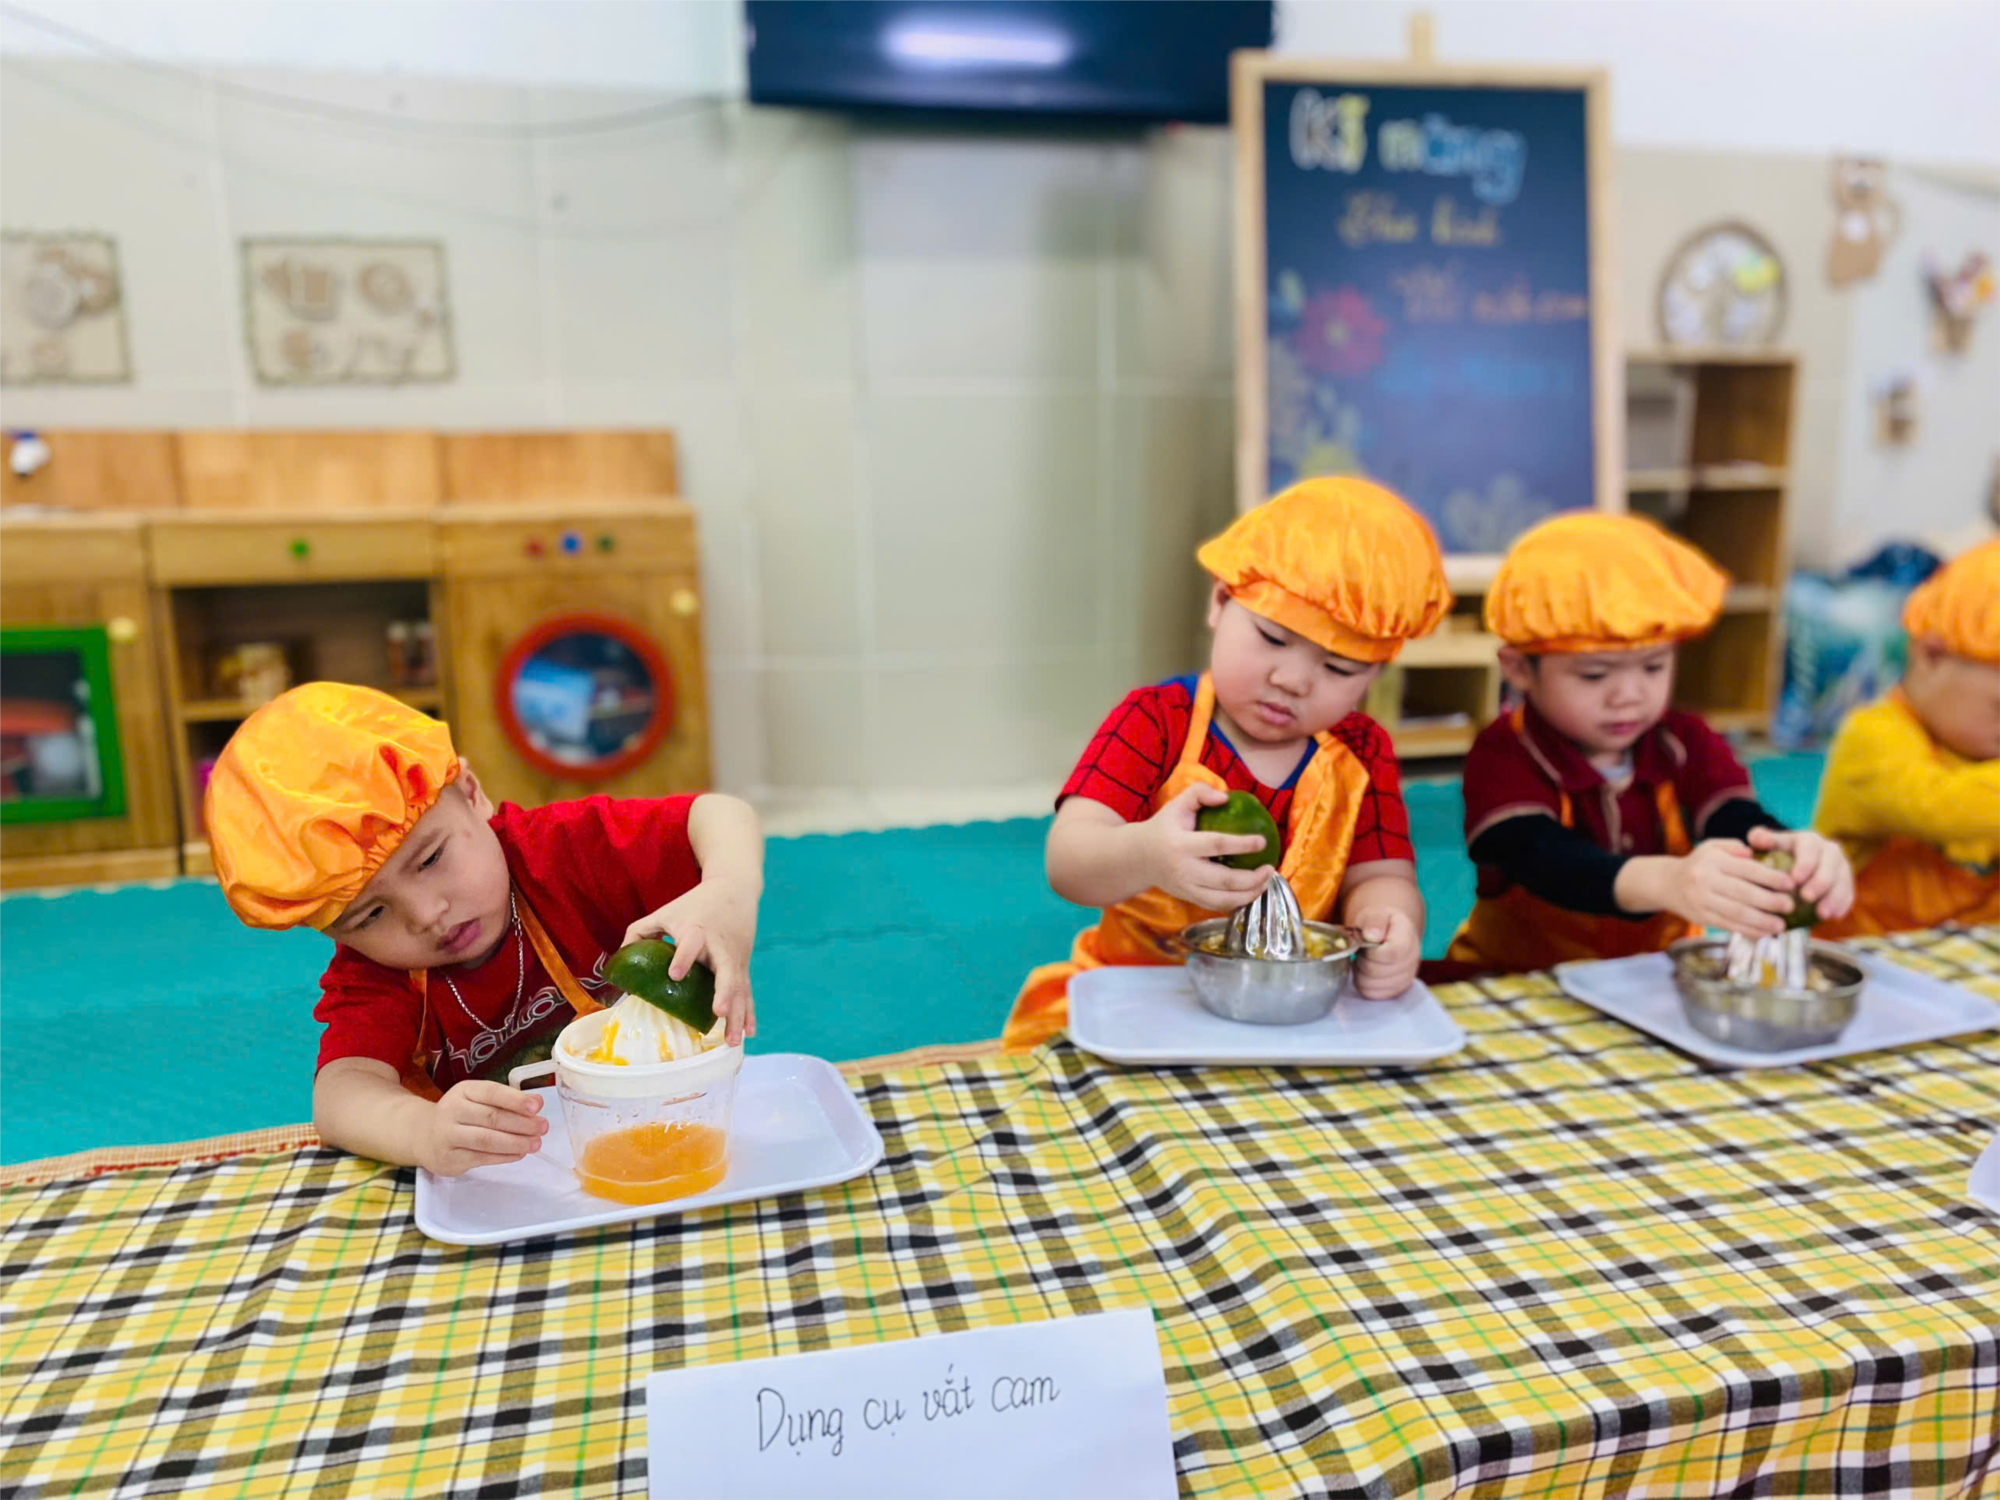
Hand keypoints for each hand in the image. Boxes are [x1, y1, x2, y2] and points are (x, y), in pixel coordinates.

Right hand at [421, 1079, 546, 1176]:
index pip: (491, 1092)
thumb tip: (536, 1103)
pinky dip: (504, 1156)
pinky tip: (519, 1153)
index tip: (537, 1106)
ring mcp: (448, 1136)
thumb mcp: (478, 1099)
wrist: (423, 1135)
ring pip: (487, 1140)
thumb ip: (506, 1100)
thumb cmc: (460, 1115)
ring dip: (516, 1142)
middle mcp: (452, 1111)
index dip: (515, 1100)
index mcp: (462, 1091)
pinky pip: (482, 1158)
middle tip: (542, 1127)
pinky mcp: (449, 1158)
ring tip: (535, 1143)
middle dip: (522, 1124)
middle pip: (492, 1118)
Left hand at [624, 876, 759, 1042]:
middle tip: (719, 1011)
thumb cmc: (693, 904)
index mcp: (696, 929)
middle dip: (724, 992)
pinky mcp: (744, 965)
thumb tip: (621, 960)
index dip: (683, 957)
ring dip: (738, 1014)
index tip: (674, 975)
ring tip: (733, 1040)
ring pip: (740, 988)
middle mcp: (719, 945)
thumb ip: (639, 932)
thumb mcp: (664, 912)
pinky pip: (747, 992)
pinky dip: (749, 1013)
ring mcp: (735, 957)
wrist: (734, 889)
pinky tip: (749, 1033)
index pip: (691, 942)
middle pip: (726, 970)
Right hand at [1140, 783, 1275, 910]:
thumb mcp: (1177, 804)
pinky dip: (1236, 902)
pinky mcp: (1188, 898)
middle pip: (1224, 880)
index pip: (1217, 844)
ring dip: (1248, 894)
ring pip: (1222, 899)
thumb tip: (1225, 798)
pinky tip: (1251, 893)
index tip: (1262, 841)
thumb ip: (1199, 793)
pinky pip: (1216, 906)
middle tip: (1270, 868)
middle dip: (1252, 878)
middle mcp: (1184, 870)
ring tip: (1265, 883)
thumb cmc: (1164, 826)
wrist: (1139, 857)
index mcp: (1181, 844)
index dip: (1242, 844)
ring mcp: (1186, 888)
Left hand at [1350, 907, 1418, 998]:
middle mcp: (1411, 963)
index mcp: (1408, 941)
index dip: (1371, 951)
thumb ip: (1373, 921)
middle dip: (1361, 959)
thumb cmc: (1381, 923)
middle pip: (1375, 972)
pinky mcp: (1395, 990)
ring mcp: (1404, 979)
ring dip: (1359, 972)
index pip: (1390, 955)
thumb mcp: (1375, 914)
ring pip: (1369, 985)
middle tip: (1362, 950)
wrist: (1390, 932)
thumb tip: (1371, 935)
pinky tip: (1366, 970)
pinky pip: (1370, 993)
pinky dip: (1362, 982)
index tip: (1366, 942)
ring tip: (1365, 958)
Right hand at [1665, 839, 1794, 937]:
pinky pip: (1728, 926)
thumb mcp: (1712, 847)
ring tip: (1781, 925)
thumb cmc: (1699, 863)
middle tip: (1791, 905)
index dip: (1771, 877)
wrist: (1667, 883)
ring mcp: (1702, 900)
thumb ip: (1734, 846)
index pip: (1747, 869)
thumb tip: (1754, 853)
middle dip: (1771, 901)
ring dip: (1762, 921)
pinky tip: (1764, 933)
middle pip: (1744, 894)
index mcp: (1712, 861)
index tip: (1791, 884)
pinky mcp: (1701, 917)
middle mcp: (1705, 880)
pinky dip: (1748, 931)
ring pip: (1737, 913)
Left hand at [1748, 826, 1854, 920]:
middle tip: (1807, 897)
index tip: (1795, 879)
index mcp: (1809, 840)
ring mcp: (1841, 866)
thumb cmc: (1775, 855)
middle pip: (1830, 865)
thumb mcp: (1766, 845)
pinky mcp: (1846, 882)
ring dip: (1834, 897)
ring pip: (1842, 881)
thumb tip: (1757, 839)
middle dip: (1820, 882)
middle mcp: (1829, 850)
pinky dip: (1843, 905)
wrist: (1793, 866)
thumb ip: (1760, 839)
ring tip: (1822, 913)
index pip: (1810, 848)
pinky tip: (1834, 916)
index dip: (1804, 863)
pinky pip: (1848, 893)